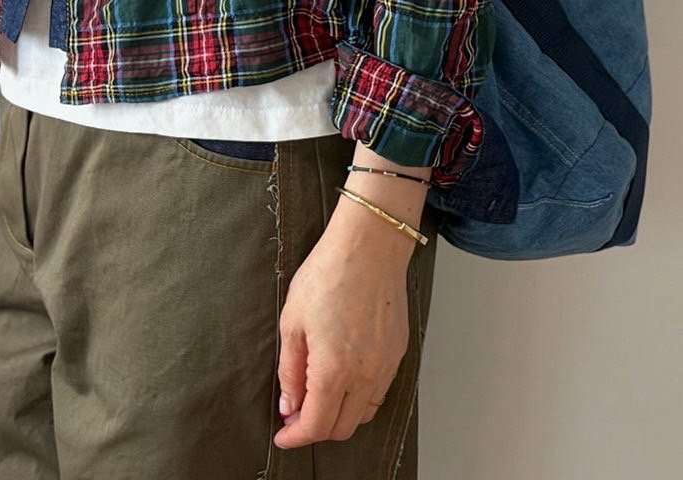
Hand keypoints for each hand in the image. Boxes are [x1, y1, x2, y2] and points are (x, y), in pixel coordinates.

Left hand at [272, 182, 423, 447]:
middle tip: (296, 414)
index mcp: (334, 370)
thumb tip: (289, 404)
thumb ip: (290, 371)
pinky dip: (360, 398)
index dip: (296, 437)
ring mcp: (386, 365)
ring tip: (319, 396)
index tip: (284, 434)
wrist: (370, 245)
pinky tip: (344, 379)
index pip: (316, 426)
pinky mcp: (399, 352)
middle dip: (316, 429)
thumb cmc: (328, 274)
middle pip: (342, 428)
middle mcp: (366, 374)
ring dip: (340, 415)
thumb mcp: (292, 322)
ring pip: (364, 414)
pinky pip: (380, 392)